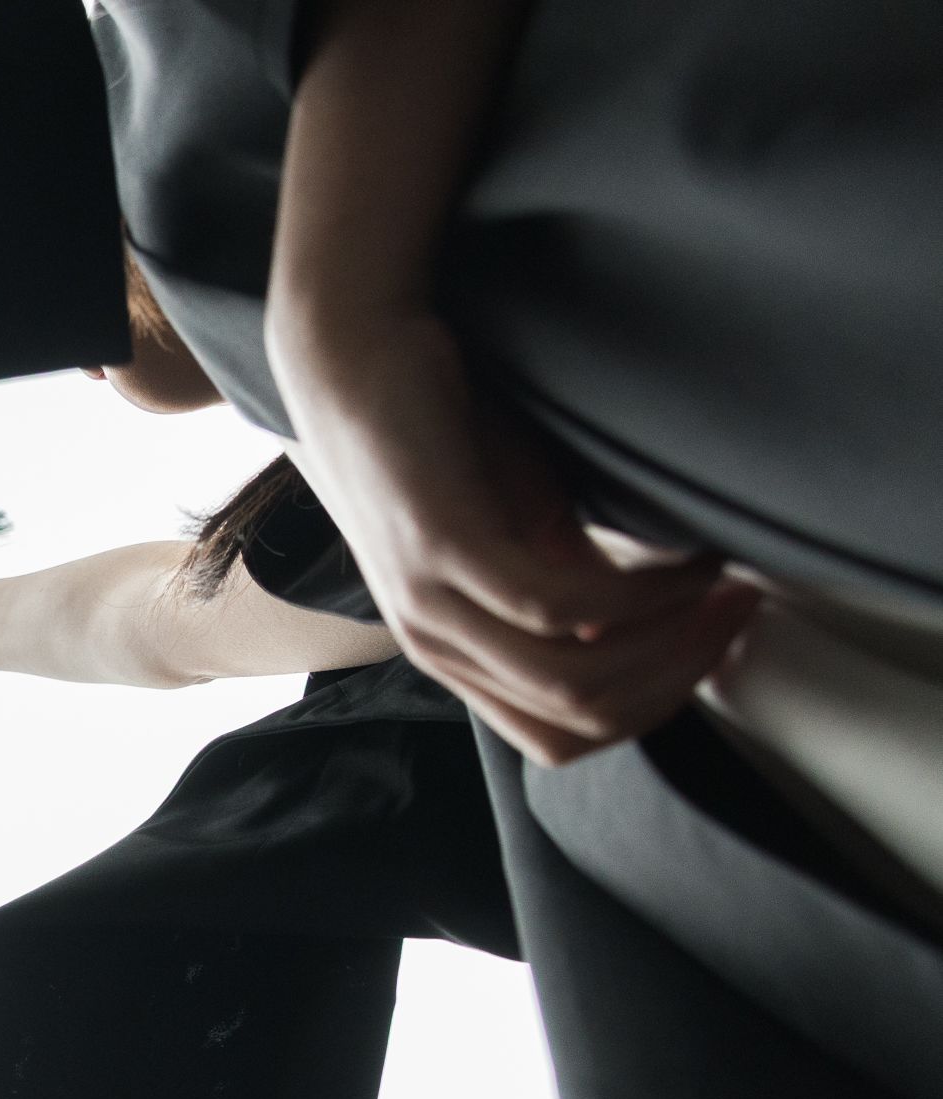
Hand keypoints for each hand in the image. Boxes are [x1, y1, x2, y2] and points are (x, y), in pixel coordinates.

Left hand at [269, 301, 755, 764]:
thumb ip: (577, 587)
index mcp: (456, 653)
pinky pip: (560, 609)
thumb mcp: (528, 531)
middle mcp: (436, 645)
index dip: (653, 705)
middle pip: (579, 721)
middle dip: (679, 677)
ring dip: (672, 643)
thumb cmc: (450, 439)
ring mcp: (431, 603)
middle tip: (740, 611)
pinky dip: (643, 592)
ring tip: (724, 586)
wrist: (358, 358)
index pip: (562, 740)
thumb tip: (662, 627)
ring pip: (575, 683)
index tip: (719, 641)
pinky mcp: (442, 550)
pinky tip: (688, 555)